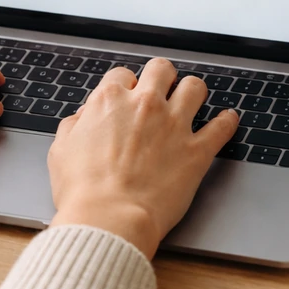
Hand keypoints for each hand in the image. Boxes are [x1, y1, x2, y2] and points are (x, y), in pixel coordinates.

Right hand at [47, 59, 238, 257]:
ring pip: (195, 88)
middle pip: (161, 70)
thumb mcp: (61, 150)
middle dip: (161, 78)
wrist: (109, 219)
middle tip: (161, 90)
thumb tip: (84, 117)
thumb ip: (74, 125)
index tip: (127, 97)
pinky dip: (227, 122)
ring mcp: (174, 125)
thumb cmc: (82, 191)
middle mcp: (145, 105)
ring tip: (192, 100)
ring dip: (192, 92)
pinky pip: (222, 127)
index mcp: (110, 101)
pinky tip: (228, 120)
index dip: (124, 85)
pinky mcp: (196, 151)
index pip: (122, 75)